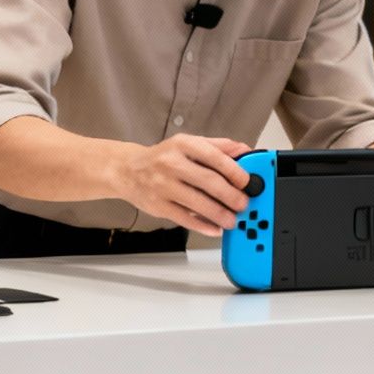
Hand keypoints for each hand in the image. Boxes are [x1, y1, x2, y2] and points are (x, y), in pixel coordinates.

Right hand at [109, 134, 252, 235]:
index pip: (213, 157)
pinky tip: (215, 228)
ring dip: (219, 214)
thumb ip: (217, 147)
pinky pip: (185, 218)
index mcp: (182, 145)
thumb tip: (244, 150)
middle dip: (230, 196)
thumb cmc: (162, 158)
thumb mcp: (188, 144)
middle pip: (208, 181)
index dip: (234, 171)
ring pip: (197, 203)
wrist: (127, 170)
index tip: (246, 182)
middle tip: (243, 204)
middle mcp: (171, 164)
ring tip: (232, 220)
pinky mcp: (159, 206)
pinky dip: (203, 226)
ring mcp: (163, 186)